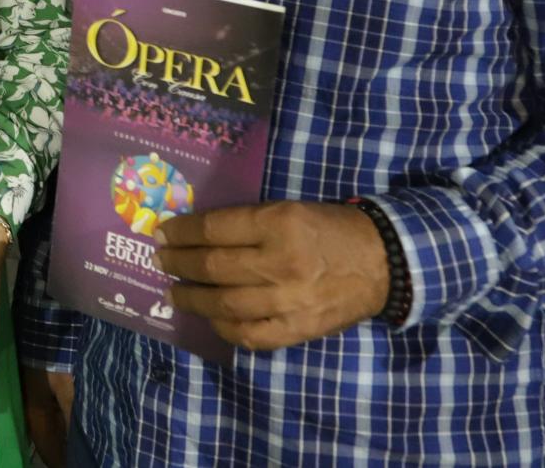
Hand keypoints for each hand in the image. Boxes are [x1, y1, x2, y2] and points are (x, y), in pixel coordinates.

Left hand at [153, 202, 388, 350]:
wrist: (383, 262)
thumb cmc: (330, 228)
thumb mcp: (288, 209)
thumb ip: (247, 222)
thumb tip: (197, 233)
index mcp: (279, 224)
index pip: (215, 229)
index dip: (182, 232)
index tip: (163, 233)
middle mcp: (281, 263)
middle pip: (213, 267)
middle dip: (179, 264)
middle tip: (161, 260)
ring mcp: (289, 302)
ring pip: (224, 304)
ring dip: (192, 298)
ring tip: (174, 291)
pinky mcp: (298, 330)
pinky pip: (249, 335)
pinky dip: (224, 328)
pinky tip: (211, 317)